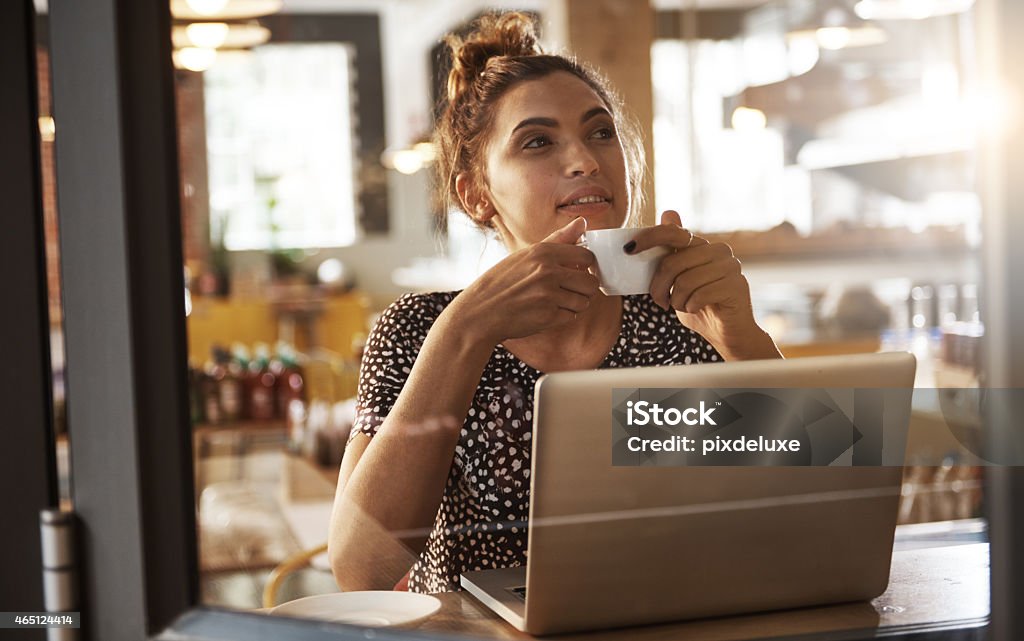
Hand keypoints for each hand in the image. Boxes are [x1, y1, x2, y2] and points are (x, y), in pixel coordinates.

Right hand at [449, 217, 599, 343]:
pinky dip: (561, 317)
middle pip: (591, 282)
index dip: (587, 267)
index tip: (579, 272)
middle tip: (568, 291)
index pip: (588, 257)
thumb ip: (558, 239)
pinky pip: (571, 317)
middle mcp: (548, 271)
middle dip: (583, 289)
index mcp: (543, 252)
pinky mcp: (548, 316)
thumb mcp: (526, 254)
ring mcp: (549, 295)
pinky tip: (544, 312)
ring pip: (584, 302)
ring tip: (552, 302)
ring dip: (572, 305)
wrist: (480, 312)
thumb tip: (583, 222)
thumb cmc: (501, 282)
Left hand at [626, 211, 780, 360]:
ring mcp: (730, 266)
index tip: (628, 249)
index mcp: (702, 245)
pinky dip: (690, 307)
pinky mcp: (736, 285)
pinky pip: (699, 295)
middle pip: (673, 262)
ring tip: (680, 305)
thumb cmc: (698, 304)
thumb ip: (673, 252)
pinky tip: (694, 308)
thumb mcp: (679, 278)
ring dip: (675, 300)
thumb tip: (669, 211)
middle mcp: (719, 250)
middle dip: (659, 287)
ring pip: (685, 281)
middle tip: (659, 301)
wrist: (726, 332)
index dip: (649, 238)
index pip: (673, 232)